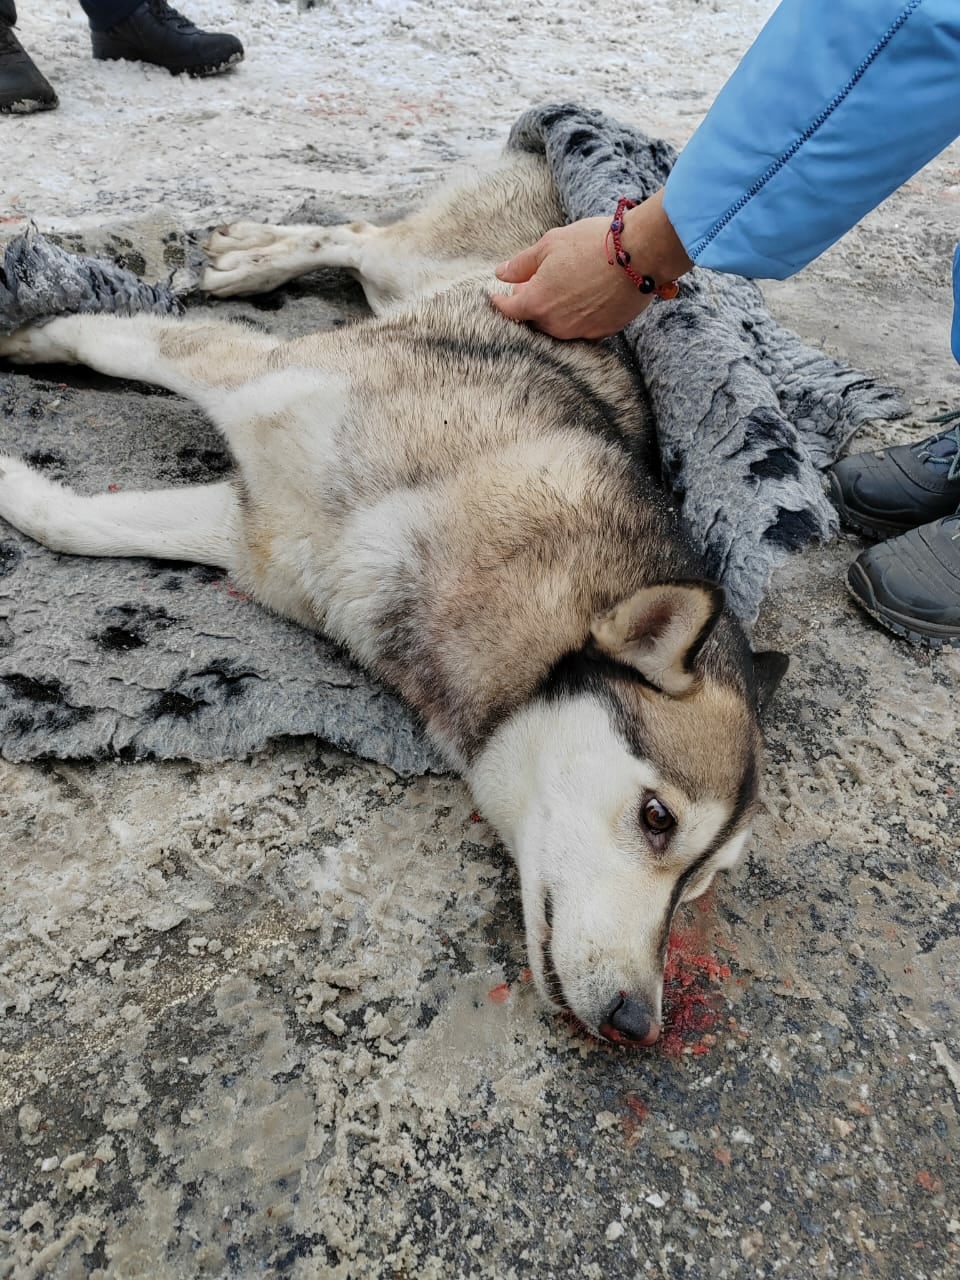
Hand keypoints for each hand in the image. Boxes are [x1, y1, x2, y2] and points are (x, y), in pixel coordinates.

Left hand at [491, 191, 692, 340]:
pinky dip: (578, 316)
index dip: (500, 302)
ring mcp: (579, 331)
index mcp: (537, 302)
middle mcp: (555, 324)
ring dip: (555, 312)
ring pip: (557, 327)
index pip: (509, 310)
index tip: (496, 297)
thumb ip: (522, 264)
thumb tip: (501, 274)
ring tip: (565, 288)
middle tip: (538, 283)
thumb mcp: (551, 244)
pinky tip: (585, 297)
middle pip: (534, 320)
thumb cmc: (593, 243)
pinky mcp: (602, 333)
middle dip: (531, 304)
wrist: (640, 254)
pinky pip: (581, 329)